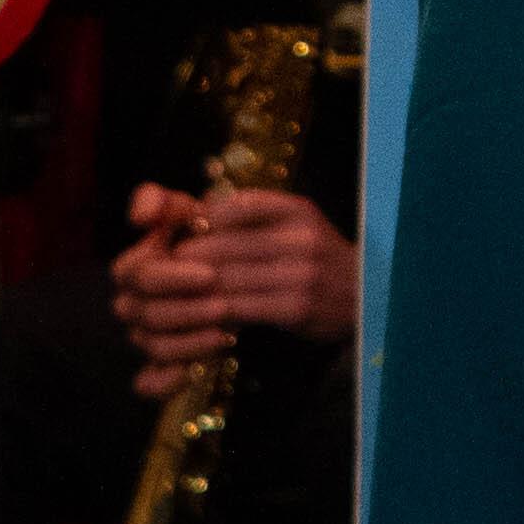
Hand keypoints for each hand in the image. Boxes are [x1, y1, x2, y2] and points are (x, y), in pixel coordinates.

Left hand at [112, 182, 363, 393]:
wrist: (367, 299)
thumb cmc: (319, 260)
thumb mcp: (297, 225)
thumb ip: (255, 214)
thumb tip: (200, 208)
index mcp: (296, 209)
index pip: (234, 206)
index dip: (198, 222)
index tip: (174, 236)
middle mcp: (299, 237)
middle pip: (222, 246)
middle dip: (185, 261)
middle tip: (155, 273)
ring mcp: (299, 273)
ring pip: (226, 279)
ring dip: (192, 291)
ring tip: (166, 297)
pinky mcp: (295, 307)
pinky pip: (241, 308)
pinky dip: (215, 313)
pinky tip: (200, 317)